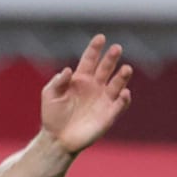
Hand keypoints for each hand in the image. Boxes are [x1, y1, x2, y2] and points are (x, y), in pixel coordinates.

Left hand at [40, 34, 133, 154]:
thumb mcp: (49, 95)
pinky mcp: (109, 114)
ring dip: (122, 76)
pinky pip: (120, 104)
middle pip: (106, 68)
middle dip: (111, 58)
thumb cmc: (52, 115)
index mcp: (80, 79)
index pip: (89, 60)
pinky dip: (124, 99)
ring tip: (126, 68)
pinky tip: (124, 92)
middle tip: (116, 48)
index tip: (101, 37)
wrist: (58, 138)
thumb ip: (57, 82)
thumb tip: (67, 70)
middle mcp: (95, 86)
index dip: (95, 49)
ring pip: (117, 84)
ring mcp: (104, 99)